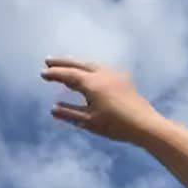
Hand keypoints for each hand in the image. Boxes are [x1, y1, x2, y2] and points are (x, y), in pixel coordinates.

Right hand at [42, 59, 161, 144]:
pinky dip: (89, 68)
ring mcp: (113, 74)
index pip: (68, 75)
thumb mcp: (90, 122)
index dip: (54, 74)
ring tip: (66, 66)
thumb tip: (53, 109)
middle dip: (62, 62)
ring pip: (90, 64)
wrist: (145, 125)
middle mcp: (101, 74)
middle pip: (78, 64)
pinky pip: (101, 68)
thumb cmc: (116, 126)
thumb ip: (70, 114)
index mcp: (91, 83)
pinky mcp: (122, 79)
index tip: (42, 73)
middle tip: (48, 61)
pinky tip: (88, 73)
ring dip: (76, 64)